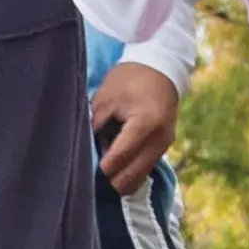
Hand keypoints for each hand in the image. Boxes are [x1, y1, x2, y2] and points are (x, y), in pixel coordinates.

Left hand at [89, 59, 181, 193]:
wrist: (160, 67)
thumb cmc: (129, 80)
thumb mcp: (105, 99)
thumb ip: (95, 127)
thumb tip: (86, 155)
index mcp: (144, 124)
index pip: (119, 158)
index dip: (100, 169)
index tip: (83, 172)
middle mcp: (159, 140)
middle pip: (131, 177)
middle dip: (110, 180)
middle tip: (90, 176)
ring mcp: (165, 145)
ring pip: (139, 178)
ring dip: (120, 178)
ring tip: (102, 168)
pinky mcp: (165, 147)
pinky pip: (144, 169)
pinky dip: (130, 170)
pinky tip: (115, 162)